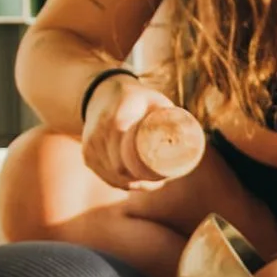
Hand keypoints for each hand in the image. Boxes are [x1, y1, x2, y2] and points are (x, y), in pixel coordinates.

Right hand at [81, 76, 195, 190]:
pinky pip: (105, 176)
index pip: (126, 157)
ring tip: (152, 183)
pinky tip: (134, 184)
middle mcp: (99, 136)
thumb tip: (190, 137)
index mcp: (116, 120)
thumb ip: (170, 115)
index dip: (145, 173)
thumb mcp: (153, 100)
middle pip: (121, 171)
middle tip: (162, 182)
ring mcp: (90, 147)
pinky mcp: (87, 156)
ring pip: (113, 177)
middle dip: (142, 182)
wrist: (100, 93)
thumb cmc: (135, 97)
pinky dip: (120, 182)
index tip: (162, 177)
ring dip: (132, 184)